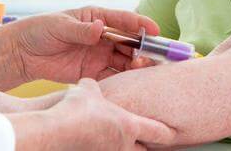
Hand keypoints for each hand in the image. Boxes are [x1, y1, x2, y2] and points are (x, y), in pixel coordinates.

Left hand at [12, 6, 159, 83]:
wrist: (22, 54)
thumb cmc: (40, 30)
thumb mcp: (60, 26)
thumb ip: (81, 30)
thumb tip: (100, 27)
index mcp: (97, 17)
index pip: (124, 19)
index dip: (141, 24)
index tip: (155, 30)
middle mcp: (102, 36)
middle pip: (130, 42)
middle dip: (143, 48)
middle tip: (149, 57)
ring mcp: (99, 54)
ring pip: (125, 60)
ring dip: (136, 65)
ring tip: (141, 69)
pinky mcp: (92, 72)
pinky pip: (113, 76)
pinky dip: (124, 80)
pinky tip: (131, 84)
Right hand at [43, 78, 174, 150]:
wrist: (56, 130)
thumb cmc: (76, 108)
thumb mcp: (88, 89)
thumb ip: (96, 88)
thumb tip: (92, 86)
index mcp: (129, 125)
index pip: (158, 132)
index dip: (168, 132)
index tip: (174, 132)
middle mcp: (123, 144)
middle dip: (144, 146)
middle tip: (145, 140)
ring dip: (122, 147)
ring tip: (117, 140)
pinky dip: (101, 147)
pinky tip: (92, 142)